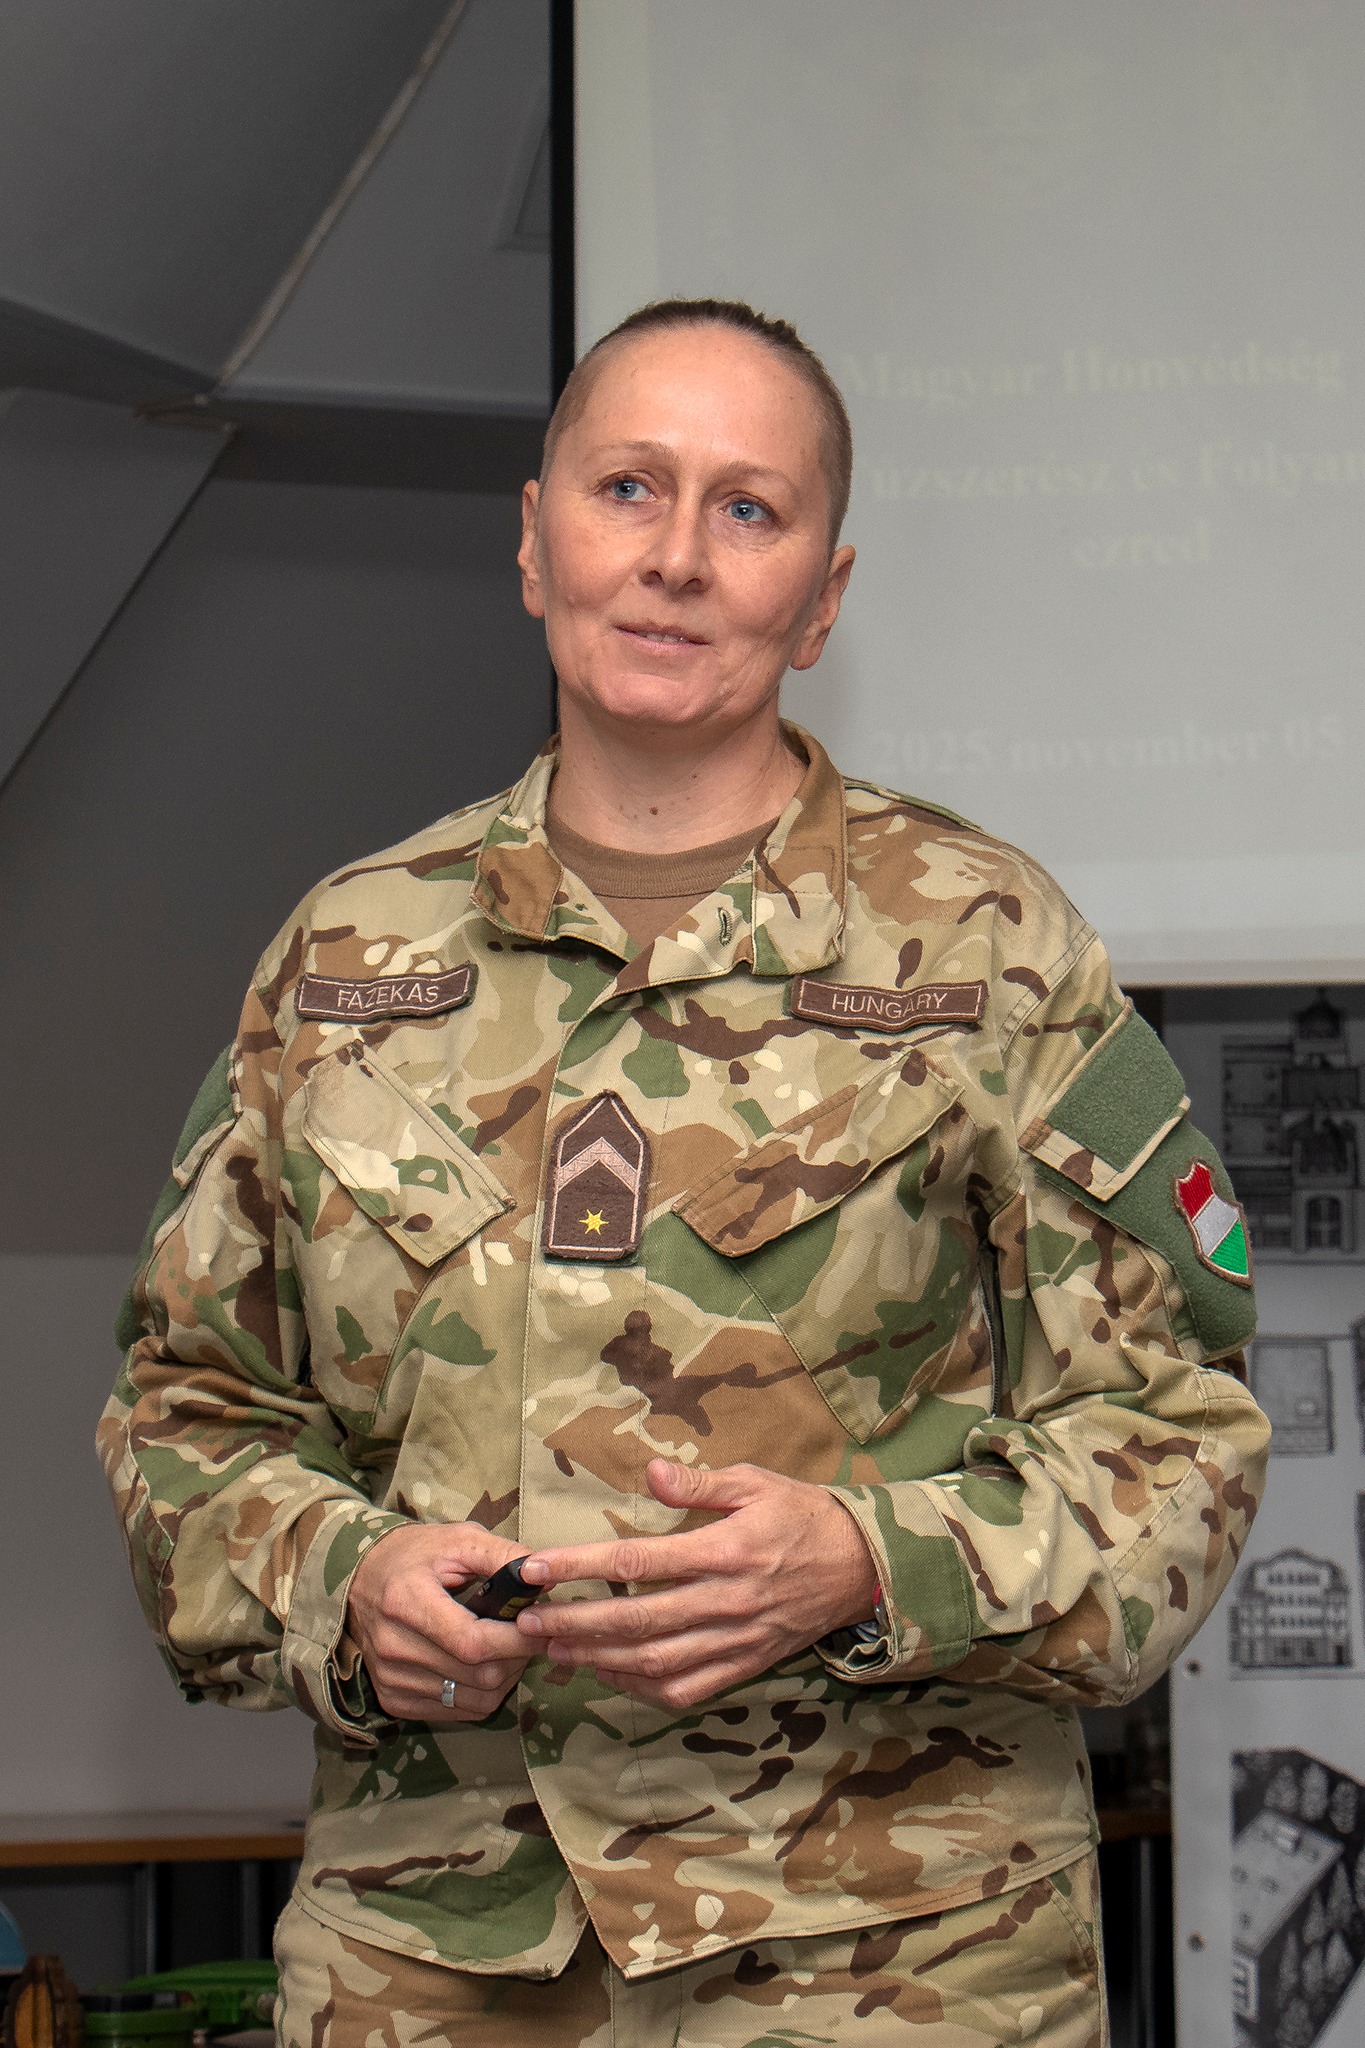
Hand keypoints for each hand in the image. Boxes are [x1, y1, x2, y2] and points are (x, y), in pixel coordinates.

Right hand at [347, 1521, 535, 1723]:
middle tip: (530, 1635)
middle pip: (478, 1675)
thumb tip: (544, 1576)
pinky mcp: (393, 1699)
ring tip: (509, 1648)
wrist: (359, 1579)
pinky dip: (482, 1694)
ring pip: (474, 1700)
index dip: (517, 1640)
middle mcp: (393, 1647)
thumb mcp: (458, 1539)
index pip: (473, 1642)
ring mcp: (391, 1678)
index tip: (541, 1626)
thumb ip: (502, 1555)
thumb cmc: (414, 1555)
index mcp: (406, 1602)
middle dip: (518, 1657)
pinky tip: (484, 1665)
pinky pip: (456, 1713)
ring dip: (505, 1678)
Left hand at [515, 1459, 878, 1711]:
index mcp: (726, 1551)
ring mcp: (736, 1639)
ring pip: (654, 1662)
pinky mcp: (744, 1664)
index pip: (638, 1563)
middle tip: (525, 1621)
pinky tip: (609, 1674)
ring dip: (597, 1659)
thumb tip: (650, 1471)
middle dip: (573, 1623)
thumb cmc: (804, 1516)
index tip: (538, 1567)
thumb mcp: (757, 1483)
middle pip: (636, 1621)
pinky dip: (641, 1688)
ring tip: (553, 1649)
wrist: (863, 1568)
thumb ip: (700, 1483)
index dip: (582, 1567)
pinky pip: (685, 1687)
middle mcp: (727, 1601)